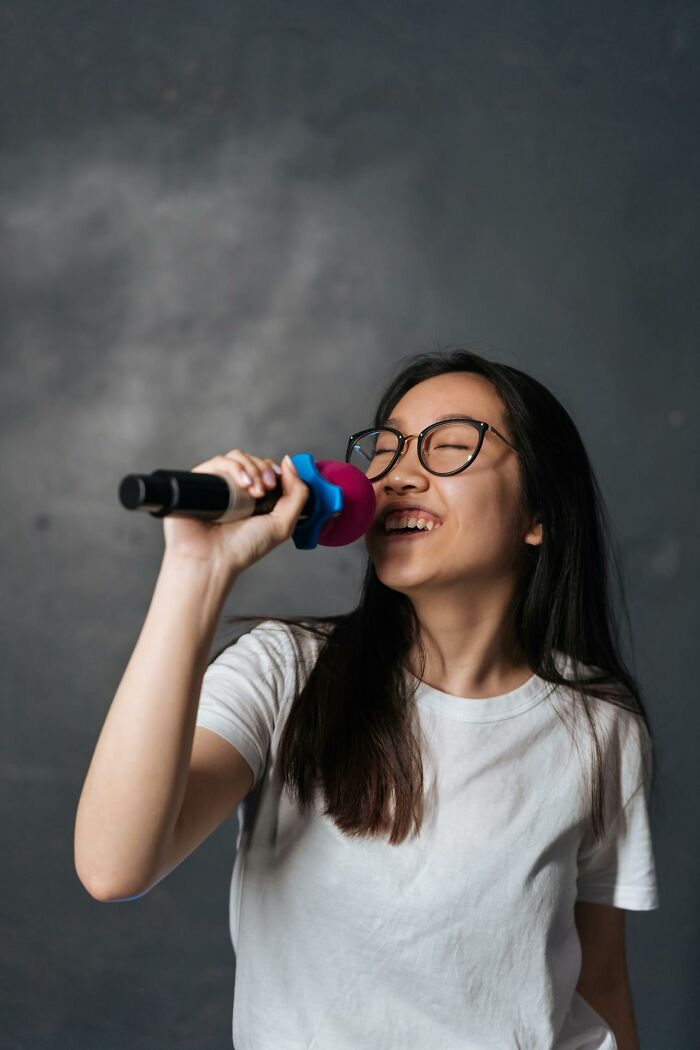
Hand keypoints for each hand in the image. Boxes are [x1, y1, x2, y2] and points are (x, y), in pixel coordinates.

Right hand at [162, 450, 307, 577]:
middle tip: (264, 490)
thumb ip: (297, 494)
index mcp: (252, 497)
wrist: (212, 559)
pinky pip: (217, 462)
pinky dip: (233, 467)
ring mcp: (216, 484)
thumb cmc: (243, 548)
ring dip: (251, 468)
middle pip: (251, 459)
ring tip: (253, 491)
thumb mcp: (282, 524)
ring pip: (235, 457)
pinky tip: (241, 485)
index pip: (264, 467)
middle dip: (263, 470)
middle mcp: (234, 489)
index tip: (275, 482)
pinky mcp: (198, 481)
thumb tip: (289, 462)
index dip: (272, 469)